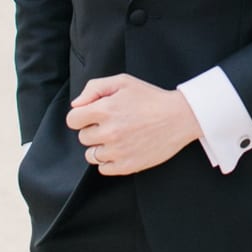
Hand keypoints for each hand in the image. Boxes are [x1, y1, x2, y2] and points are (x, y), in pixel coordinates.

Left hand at [65, 74, 200, 175]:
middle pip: (82, 137)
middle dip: (93, 130)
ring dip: (99, 147)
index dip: (81, 116)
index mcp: (105, 109)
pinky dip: (108, 161)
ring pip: (91, 155)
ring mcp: (118, 151)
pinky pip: (103, 169)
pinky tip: (120, 150)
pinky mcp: (128, 166)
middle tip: (110, 124)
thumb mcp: (122, 82)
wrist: (179, 117)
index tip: (92, 115)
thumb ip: (94, 88)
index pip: (72, 120)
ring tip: (116, 138)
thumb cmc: (150, 98)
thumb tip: (76, 105)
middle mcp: (109, 132)